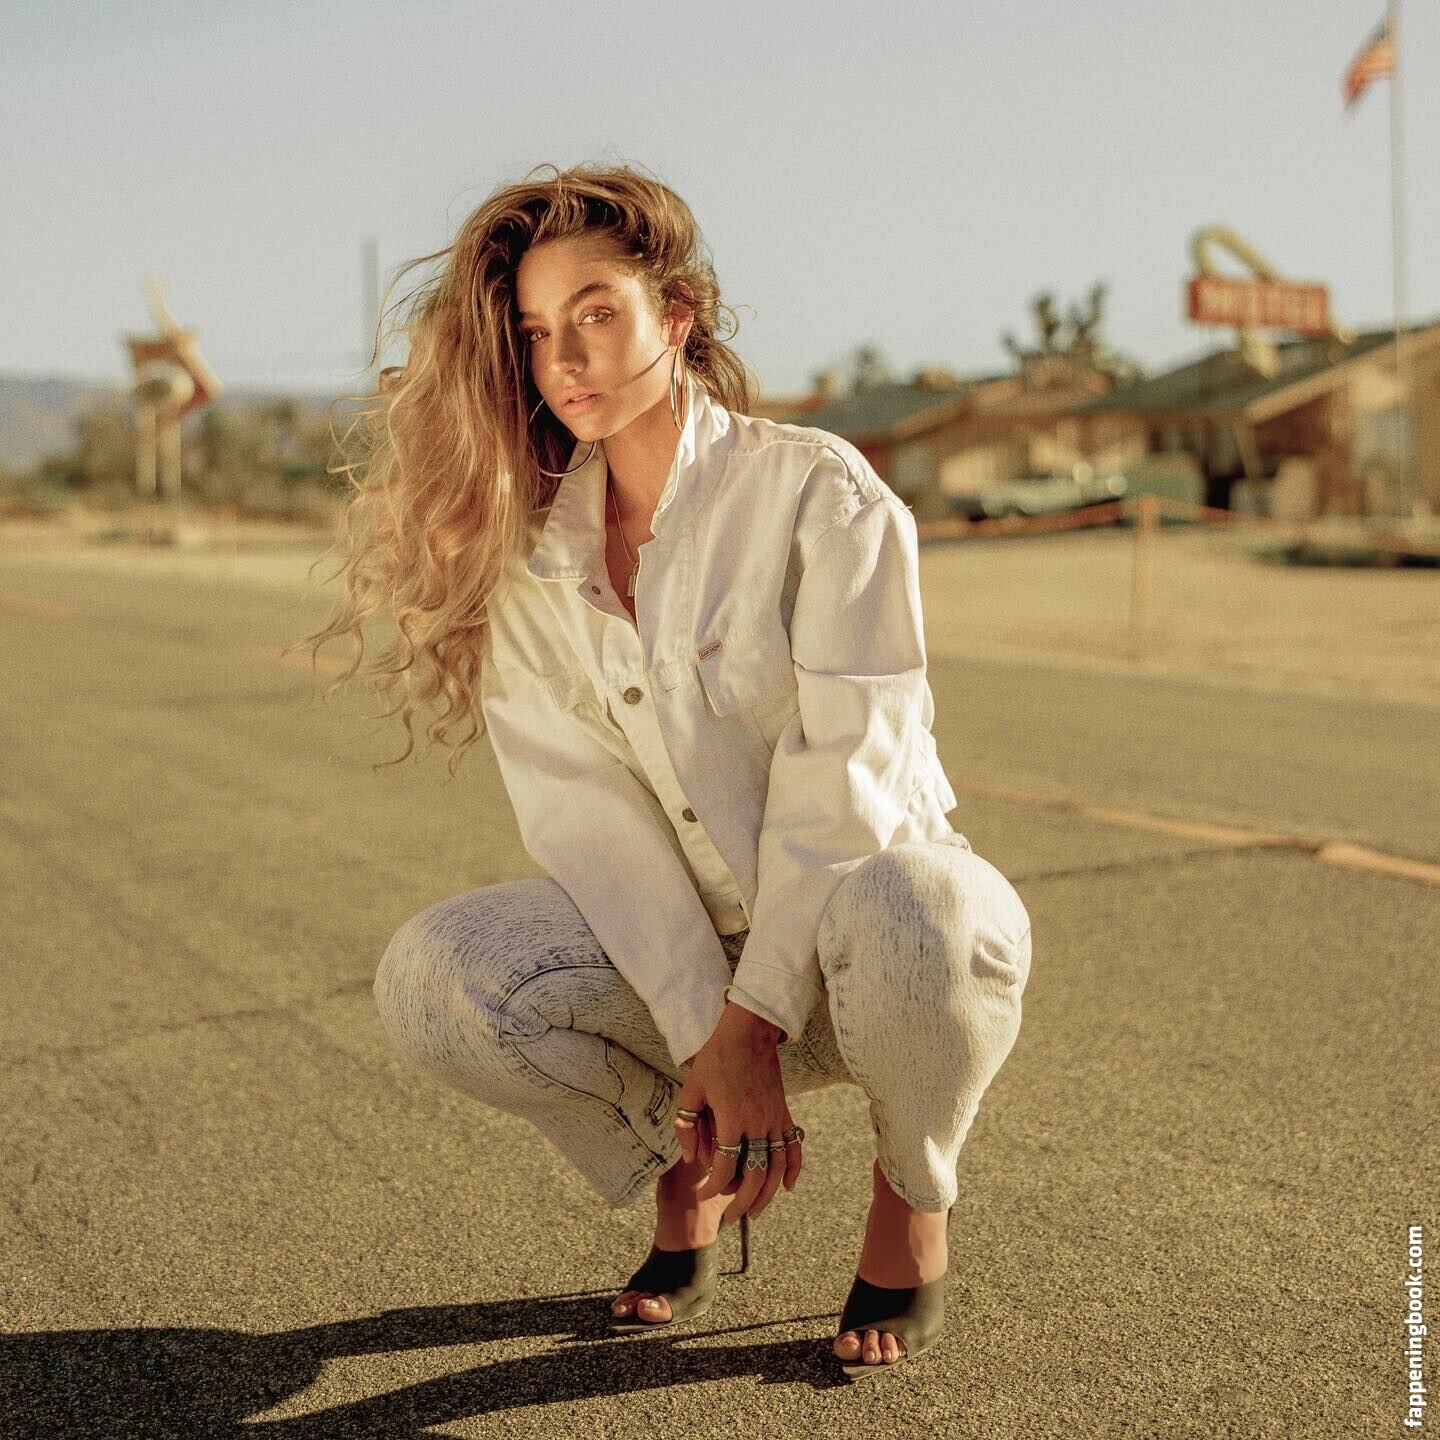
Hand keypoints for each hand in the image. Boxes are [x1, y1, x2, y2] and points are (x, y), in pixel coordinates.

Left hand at [675, 1003, 800, 1223]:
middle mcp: (757, 1123)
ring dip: (768, 1194)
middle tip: (731, 1218)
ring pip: (777, 1168)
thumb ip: (687, 1125)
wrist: (748, 1032)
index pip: (724, 1165)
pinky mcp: (784, 1113)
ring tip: (756, 1212)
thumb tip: (691, 1158)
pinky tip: (787, 1187)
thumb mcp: (692, 1089)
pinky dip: (794, 1169)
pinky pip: (794, 1146)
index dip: (714, 1185)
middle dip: (742, 1202)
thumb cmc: (716, 1058)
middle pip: (754, 1175)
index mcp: (732, 1118)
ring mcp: (774, 1119)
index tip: (706, 1193)